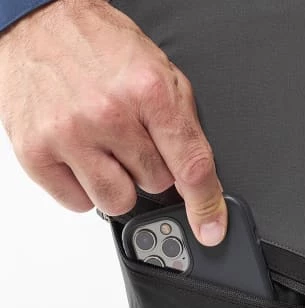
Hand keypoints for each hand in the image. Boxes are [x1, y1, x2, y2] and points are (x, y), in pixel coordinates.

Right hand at [0, 0, 226, 245]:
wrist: (38, 23)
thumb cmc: (101, 47)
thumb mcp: (161, 74)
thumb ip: (183, 128)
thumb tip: (202, 182)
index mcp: (149, 92)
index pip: (190, 166)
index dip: (206, 205)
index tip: (211, 229)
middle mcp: (109, 114)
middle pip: (155, 185)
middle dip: (150, 168)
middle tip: (131, 138)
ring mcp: (69, 135)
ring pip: (117, 201)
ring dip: (118, 183)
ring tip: (105, 148)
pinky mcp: (37, 152)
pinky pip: (78, 203)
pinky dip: (84, 187)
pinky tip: (80, 154)